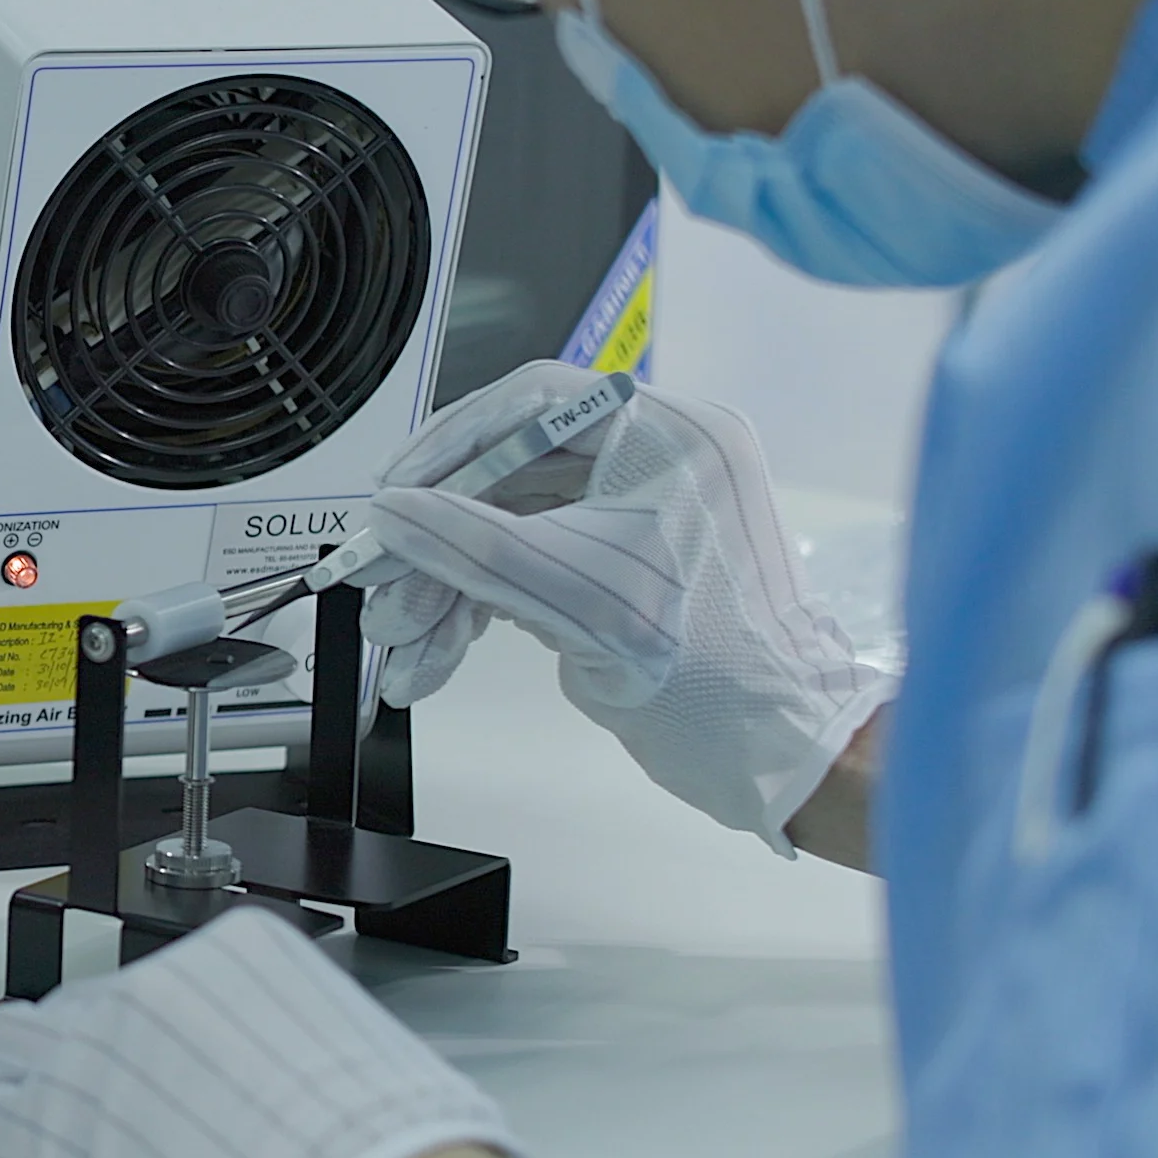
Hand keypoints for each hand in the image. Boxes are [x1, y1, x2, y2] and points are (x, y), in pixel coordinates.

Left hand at [0, 907, 519, 1157]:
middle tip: (97, 1092)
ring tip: (44, 1120)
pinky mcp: (59, 1138)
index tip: (154, 1055)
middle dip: (80, 1048)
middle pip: (74, 1006)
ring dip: (27, 1085)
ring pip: (9, 1052)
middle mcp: (144, 991)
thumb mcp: (341, 1041)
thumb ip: (273, 1034)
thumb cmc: (377, 1144)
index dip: (146, 1026)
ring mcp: (92, 1059)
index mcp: (223, 953)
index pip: (149, 974)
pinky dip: (12, 1152)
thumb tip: (255, 1063)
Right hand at [347, 363, 889, 851]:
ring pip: (514, 527)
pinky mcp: (624, 563)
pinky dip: (484, 604)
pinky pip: (534, 564)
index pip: (534, 405)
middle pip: (512, 474)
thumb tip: (390, 513)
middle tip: (383, 584)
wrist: (775, 752)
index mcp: (668, 438)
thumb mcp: (575, 598)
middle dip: (441, 540)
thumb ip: (472, 547)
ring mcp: (639, 513)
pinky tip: (437, 651)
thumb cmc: (712, 672)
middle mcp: (656, 461)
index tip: (394, 492)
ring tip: (403, 641)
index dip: (450, 445)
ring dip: (452, 584)